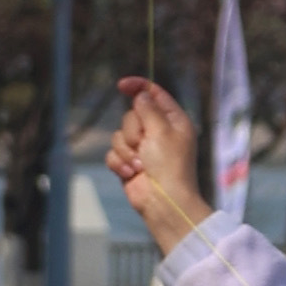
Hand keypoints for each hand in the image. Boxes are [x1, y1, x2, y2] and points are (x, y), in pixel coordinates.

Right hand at [107, 76, 208, 258]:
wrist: (163, 201)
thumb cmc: (169, 165)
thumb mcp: (161, 130)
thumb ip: (148, 108)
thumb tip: (140, 94)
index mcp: (173, 120)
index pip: (154, 94)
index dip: (138, 86)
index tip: (122, 85)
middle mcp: (158, 132)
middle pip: (131, 115)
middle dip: (132, 131)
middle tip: (143, 145)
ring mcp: (143, 148)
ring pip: (118, 135)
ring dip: (126, 151)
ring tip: (139, 165)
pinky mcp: (129, 163)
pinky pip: (113, 153)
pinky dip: (120, 163)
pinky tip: (132, 174)